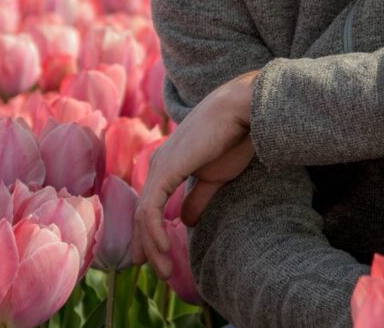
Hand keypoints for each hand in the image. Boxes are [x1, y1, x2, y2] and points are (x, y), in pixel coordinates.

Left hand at [133, 70, 258, 278]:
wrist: (241, 111)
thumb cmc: (233, 138)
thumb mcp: (214, 177)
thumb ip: (197, 199)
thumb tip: (185, 222)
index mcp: (167, 166)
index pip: (149, 205)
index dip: (150, 234)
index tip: (156, 258)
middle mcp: (157, 165)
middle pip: (142, 214)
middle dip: (147, 246)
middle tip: (159, 272)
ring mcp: (158, 167)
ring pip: (143, 216)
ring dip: (151, 246)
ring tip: (163, 270)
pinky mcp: (165, 171)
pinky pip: (150, 211)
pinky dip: (153, 233)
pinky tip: (163, 250)